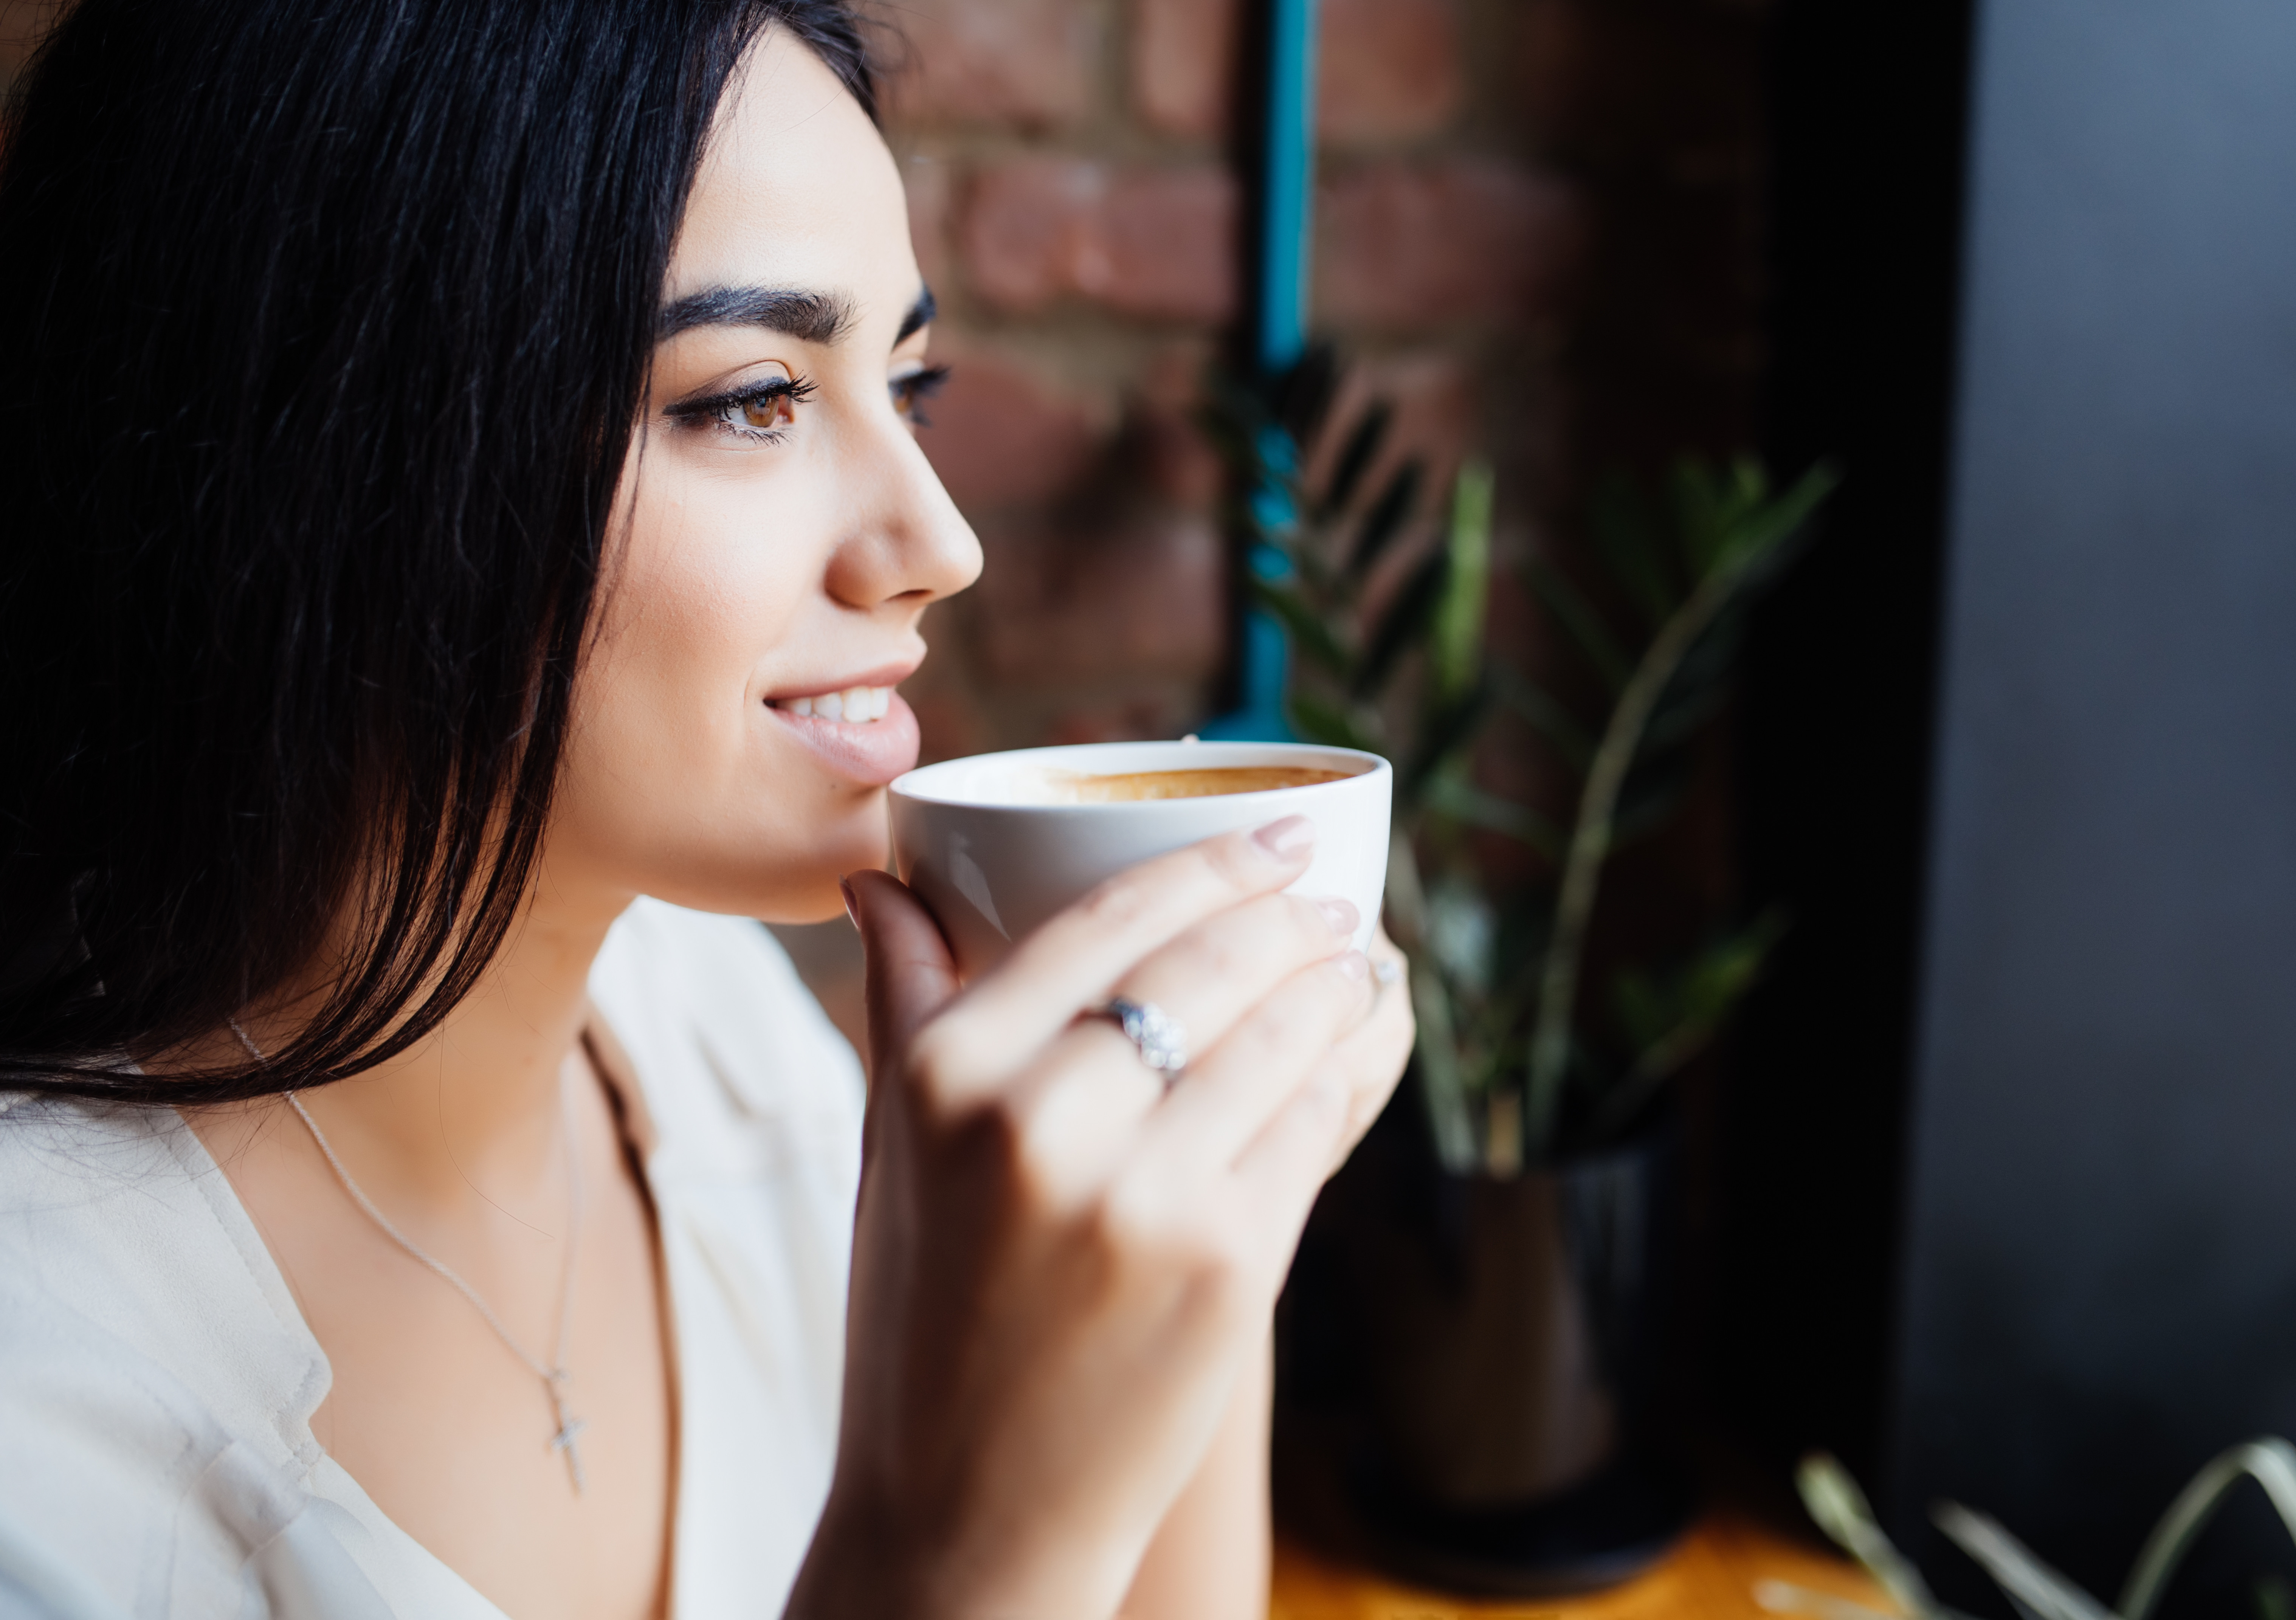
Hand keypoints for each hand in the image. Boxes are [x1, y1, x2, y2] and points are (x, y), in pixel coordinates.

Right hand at [789, 818, 1406, 1619]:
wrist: (965, 1514)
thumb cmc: (920, 1319)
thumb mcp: (885, 1151)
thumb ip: (902, 1003)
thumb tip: (881, 876)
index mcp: (944, 1076)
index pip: (1108, 918)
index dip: (1211, 865)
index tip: (1273, 838)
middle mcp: (1037, 1120)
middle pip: (1208, 965)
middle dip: (1291, 917)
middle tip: (1330, 902)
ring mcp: (1141, 1194)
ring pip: (1280, 1038)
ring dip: (1338, 988)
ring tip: (1357, 967)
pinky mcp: (1226, 1263)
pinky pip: (1311, 1129)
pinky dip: (1344, 1079)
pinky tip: (1355, 1053)